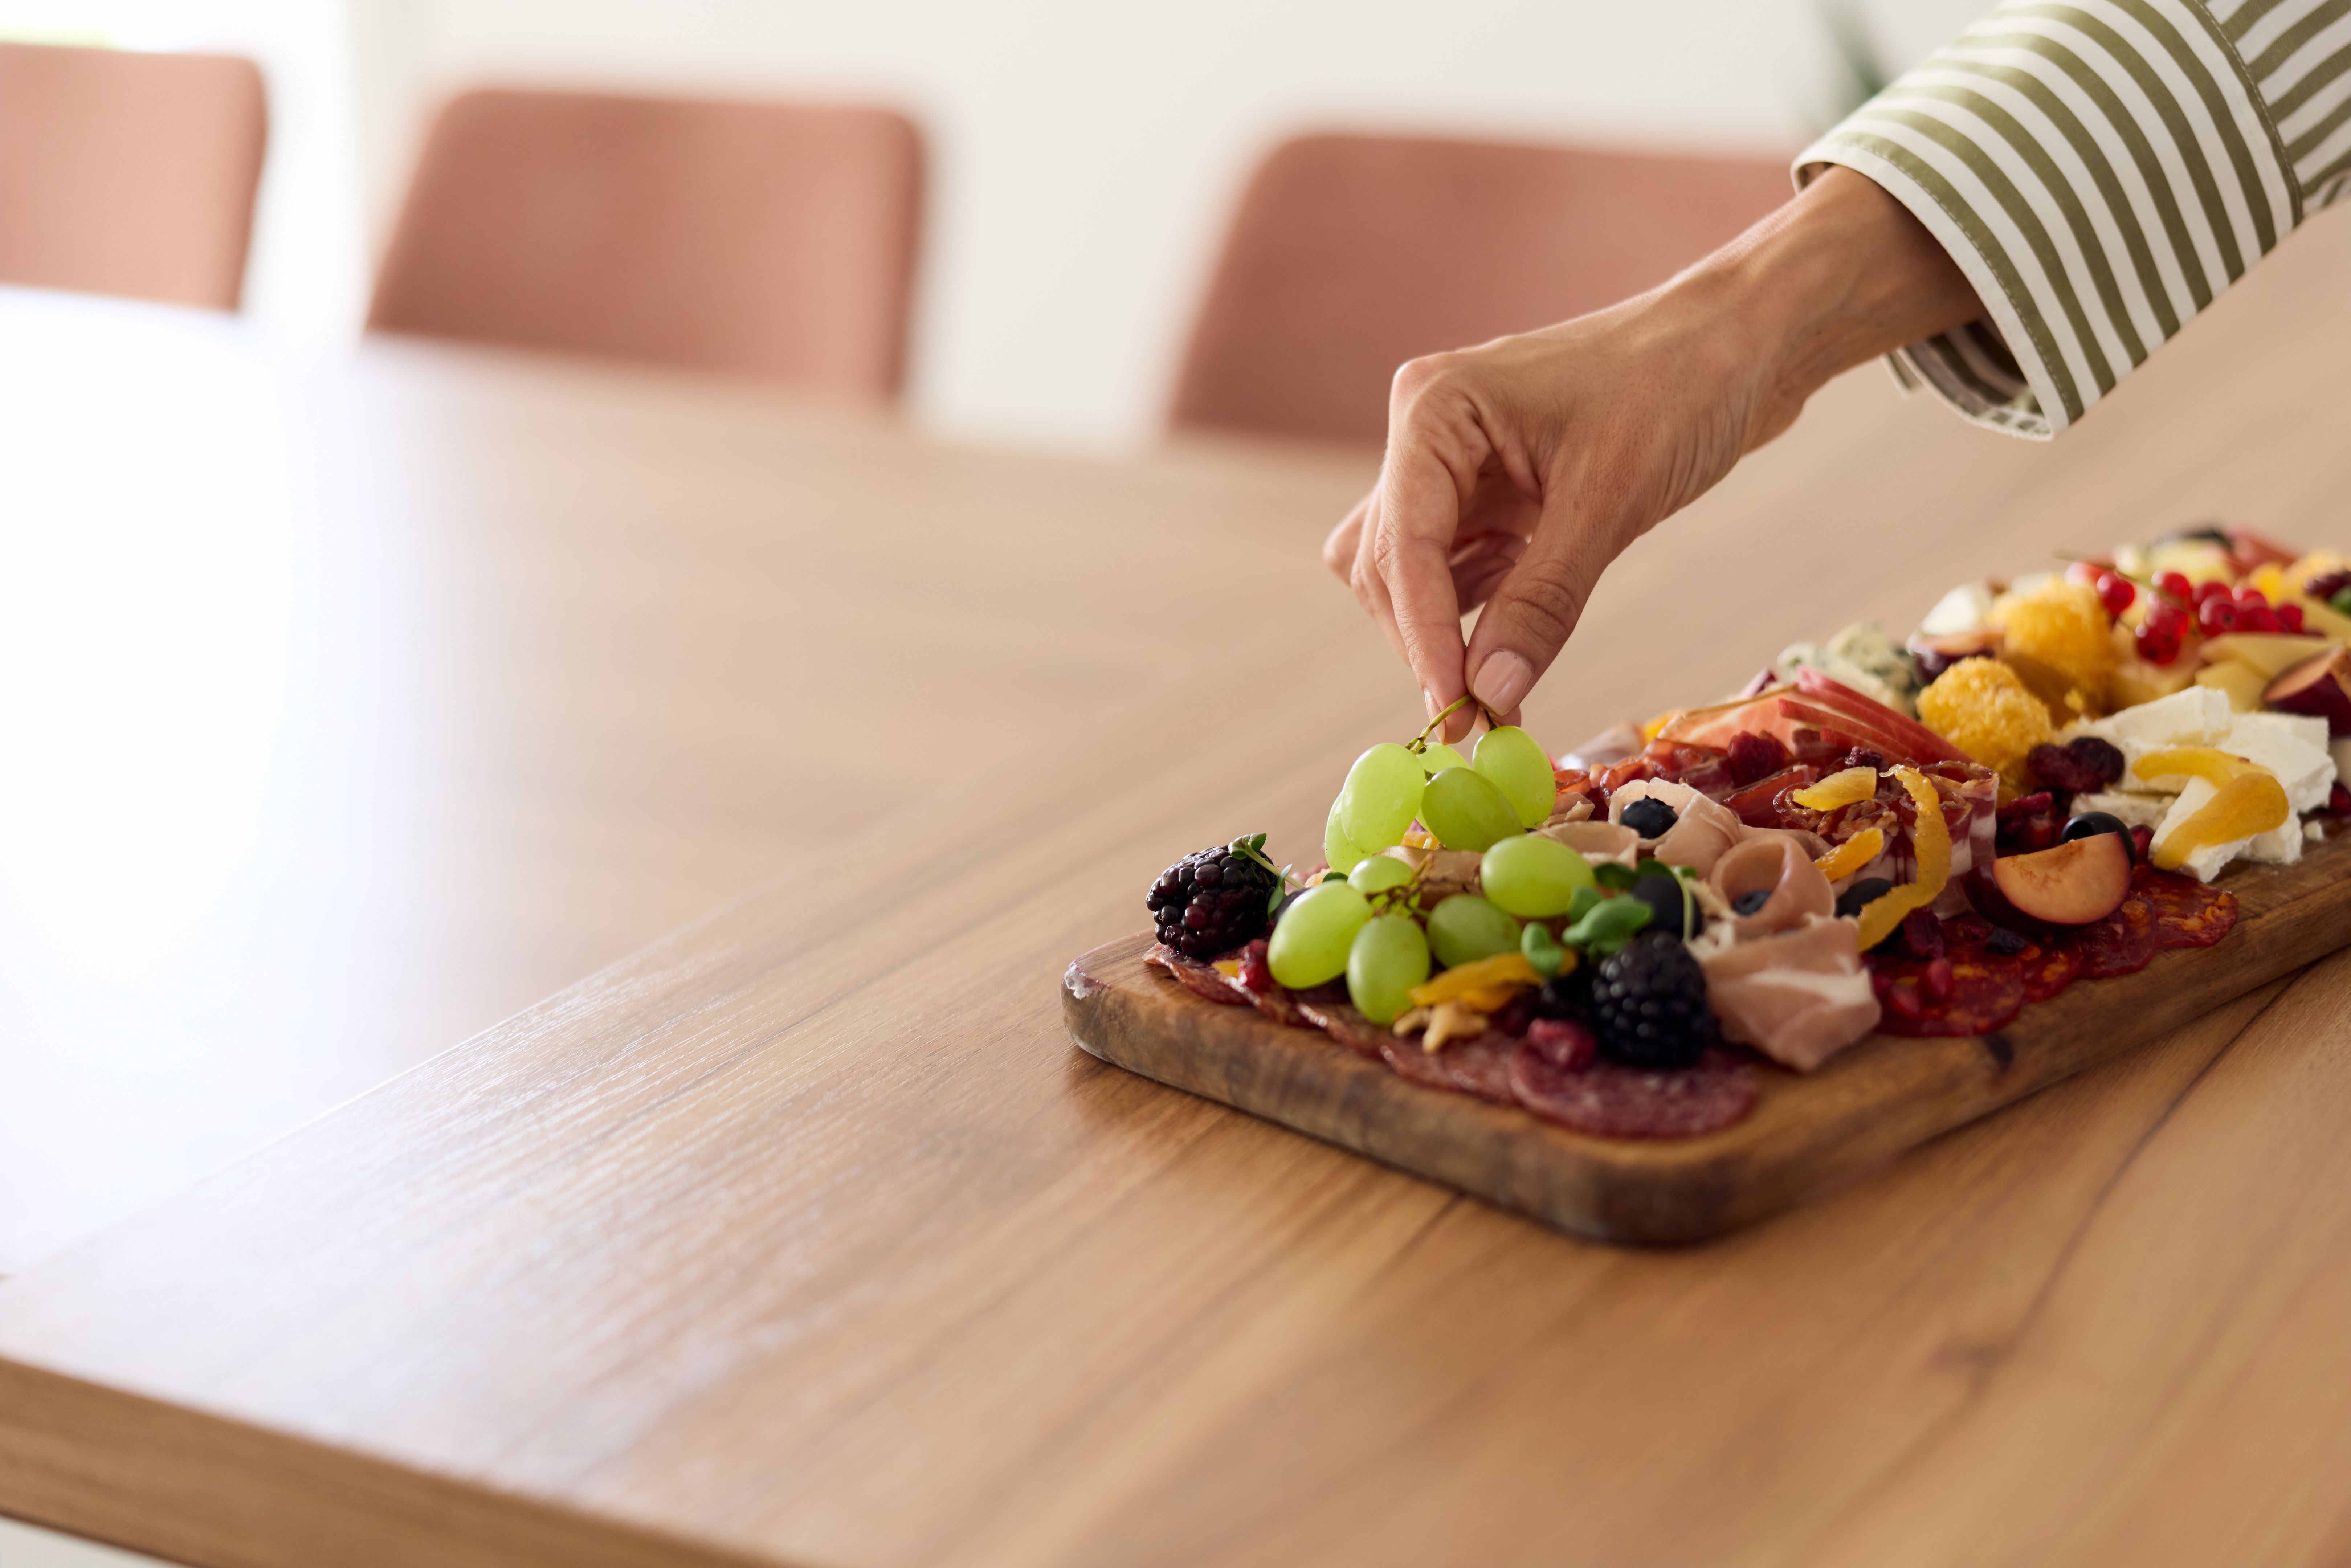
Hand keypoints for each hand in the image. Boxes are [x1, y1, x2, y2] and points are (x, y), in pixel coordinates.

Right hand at [1324, 168, 1982, 739]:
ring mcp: (1459, 465)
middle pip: (1386, 564)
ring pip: (1410, 573)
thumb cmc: (1681, 386)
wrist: (1744, 342)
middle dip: (1426, 638)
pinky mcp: (1494, 492)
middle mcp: (1430, 434)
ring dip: (1446, 632)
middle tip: (1479, 717)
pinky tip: (1518, 640)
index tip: (1453, 704)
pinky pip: (1460, 569)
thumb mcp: (1611, 499)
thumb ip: (1542, 600)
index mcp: (1436, 409)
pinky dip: (1480, 615)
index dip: (1422, 630)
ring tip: (1501, 690)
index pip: (1401, 541)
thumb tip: (1489, 694)